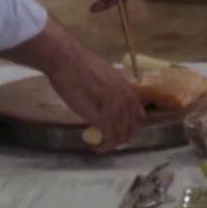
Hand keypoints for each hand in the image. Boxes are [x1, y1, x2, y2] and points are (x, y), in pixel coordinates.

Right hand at [39, 34, 142, 150]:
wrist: (67, 60)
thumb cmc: (80, 66)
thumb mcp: (105, 76)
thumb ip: (113, 90)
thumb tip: (111, 101)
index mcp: (127, 89)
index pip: (139, 115)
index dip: (130, 127)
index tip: (120, 131)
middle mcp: (125, 99)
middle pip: (132, 128)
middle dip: (122, 137)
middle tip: (108, 140)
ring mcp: (115, 107)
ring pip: (121, 135)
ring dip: (112, 143)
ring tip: (100, 145)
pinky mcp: (102, 116)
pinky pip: (109, 137)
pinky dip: (103, 146)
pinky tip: (95, 147)